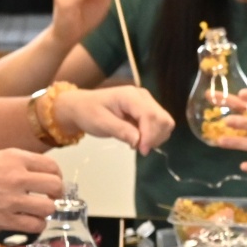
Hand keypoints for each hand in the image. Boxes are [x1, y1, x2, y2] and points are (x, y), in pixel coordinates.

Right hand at [0, 148, 63, 232]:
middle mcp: (17, 177)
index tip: (51, 183)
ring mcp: (13, 200)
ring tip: (36, 211)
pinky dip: (37, 225)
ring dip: (45, 211)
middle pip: (55, 186)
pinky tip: (30, 222)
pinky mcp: (6, 220)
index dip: (56, 176)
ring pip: (48, 208)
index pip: (52, 167)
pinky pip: (35, 226)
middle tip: (49, 198)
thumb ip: (18, 163)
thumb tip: (39, 174)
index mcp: (15, 158)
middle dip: (55, 194)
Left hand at [52, 85, 173, 153]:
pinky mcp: (147, 110)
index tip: (141, 150)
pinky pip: (159, 125)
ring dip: (155, 137)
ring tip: (136, 143)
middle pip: (163, 119)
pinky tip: (138, 139)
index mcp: (131, 96)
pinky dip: (153, 136)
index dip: (150, 135)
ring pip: (164, 123)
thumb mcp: (101, 123)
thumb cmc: (88, 113)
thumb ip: (120, 131)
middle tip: (137, 148)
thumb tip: (139, 141)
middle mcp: (143, 97)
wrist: (82, 107)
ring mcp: (147, 103)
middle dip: (154, 137)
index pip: (151, 115)